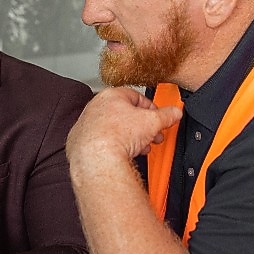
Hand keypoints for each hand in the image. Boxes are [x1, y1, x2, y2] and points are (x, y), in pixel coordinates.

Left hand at [66, 87, 182, 168]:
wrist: (97, 158)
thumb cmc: (117, 136)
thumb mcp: (153, 122)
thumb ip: (166, 115)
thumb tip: (174, 112)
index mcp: (111, 95)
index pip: (136, 97)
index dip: (152, 109)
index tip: (159, 118)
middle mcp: (95, 107)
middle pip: (125, 114)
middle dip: (142, 127)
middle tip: (153, 135)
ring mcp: (85, 124)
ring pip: (113, 129)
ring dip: (130, 138)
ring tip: (141, 147)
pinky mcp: (79, 142)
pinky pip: (101, 141)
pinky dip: (113, 146)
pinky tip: (123, 154)